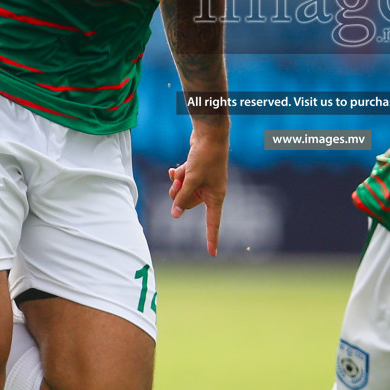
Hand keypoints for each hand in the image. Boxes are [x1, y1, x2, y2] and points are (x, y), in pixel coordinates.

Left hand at [167, 121, 230, 255]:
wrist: (209, 135)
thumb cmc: (205, 157)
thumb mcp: (191, 179)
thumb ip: (182, 198)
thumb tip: (175, 214)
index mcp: (216, 196)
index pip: (213, 223)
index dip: (211, 238)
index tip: (212, 254)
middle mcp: (210, 191)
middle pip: (189, 204)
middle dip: (179, 194)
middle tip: (179, 183)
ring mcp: (203, 181)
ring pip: (183, 192)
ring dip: (177, 184)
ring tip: (178, 173)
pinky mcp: (196, 172)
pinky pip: (183, 181)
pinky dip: (177, 176)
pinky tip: (174, 169)